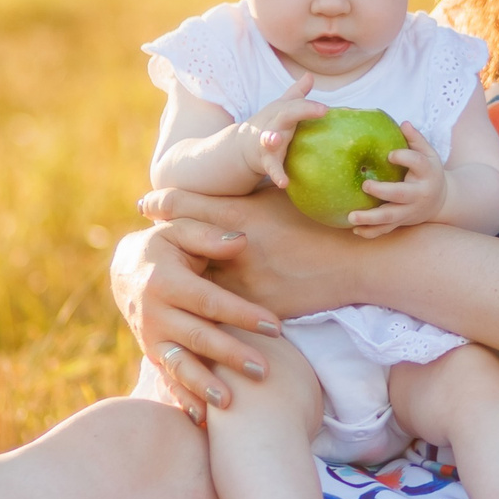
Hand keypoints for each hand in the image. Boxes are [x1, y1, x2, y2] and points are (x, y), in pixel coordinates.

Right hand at [108, 220, 281, 419]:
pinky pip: (168, 381)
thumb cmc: (164, 247)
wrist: (125, 271)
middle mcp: (154, 314)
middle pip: (198, 338)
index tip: (276, 327)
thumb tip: (241, 242)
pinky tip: (203, 421)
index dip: (243, 315)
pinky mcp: (153, 355)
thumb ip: (208, 235)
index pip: (210, 301)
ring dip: (204, 386)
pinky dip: (183, 400)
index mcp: (165, 281)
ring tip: (230, 404)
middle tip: (263, 371)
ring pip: (179, 366)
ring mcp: (151, 338)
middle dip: (231, 356)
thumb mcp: (179, 230)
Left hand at [136, 187, 362, 316]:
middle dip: (161, 244)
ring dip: (180, 280)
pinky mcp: (256, 311)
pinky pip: (222, 312)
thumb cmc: (321, 221)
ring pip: (196, 284)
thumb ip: (247, 197)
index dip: (160, 202)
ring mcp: (244, 284)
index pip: (183, 205)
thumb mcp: (281, 199)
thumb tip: (225, 186)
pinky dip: (208, 308)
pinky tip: (198, 305)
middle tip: (141, 242)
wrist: (358, 262)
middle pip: (179, 246)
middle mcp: (233, 251)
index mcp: (238, 217)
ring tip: (164, 276)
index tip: (146, 203)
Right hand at [239, 74, 324, 188]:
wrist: (243, 145)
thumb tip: (310, 75)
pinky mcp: (265, 160)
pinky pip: (271, 168)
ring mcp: (267, 143)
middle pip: (286, 115)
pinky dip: (277, 174)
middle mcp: (275, 124)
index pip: (297, 105)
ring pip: (269, 140)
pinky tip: (284, 183)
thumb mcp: (282, 107)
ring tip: (274, 141)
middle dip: (301, 110)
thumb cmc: (270, 124)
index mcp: (282, 112)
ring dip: (271, 139)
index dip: (310, 106)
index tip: (326, 108)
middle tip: (322, 109)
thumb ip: (297, 93)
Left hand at [347, 121, 445, 236]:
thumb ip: (416, 139)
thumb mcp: (428, 154)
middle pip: (401, 194)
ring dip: (370, 218)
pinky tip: (355, 230)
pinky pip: (386, 230)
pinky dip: (371, 232)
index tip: (389, 155)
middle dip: (383, 191)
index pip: (417, 164)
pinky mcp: (403, 222)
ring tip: (351, 217)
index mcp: (427, 173)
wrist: (442, 201)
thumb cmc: (429, 171)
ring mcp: (410, 211)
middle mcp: (419, 193)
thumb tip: (403, 123)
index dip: (404, 158)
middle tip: (366, 185)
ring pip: (391, 217)